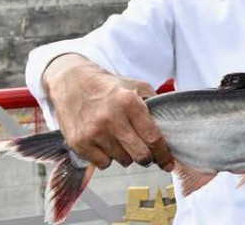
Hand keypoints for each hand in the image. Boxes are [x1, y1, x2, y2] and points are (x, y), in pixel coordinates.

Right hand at [43, 54, 174, 171]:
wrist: (72, 82)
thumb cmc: (109, 87)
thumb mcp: (136, 86)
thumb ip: (155, 103)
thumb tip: (172, 125)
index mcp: (129, 103)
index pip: (153, 138)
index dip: (163, 154)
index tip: (168, 163)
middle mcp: (111, 118)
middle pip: (140, 155)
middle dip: (147, 158)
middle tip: (145, 153)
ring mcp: (93, 131)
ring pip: (122, 160)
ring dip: (126, 155)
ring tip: (119, 138)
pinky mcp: (79, 142)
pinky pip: (103, 164)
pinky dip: (107, 158)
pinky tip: (104, 142)